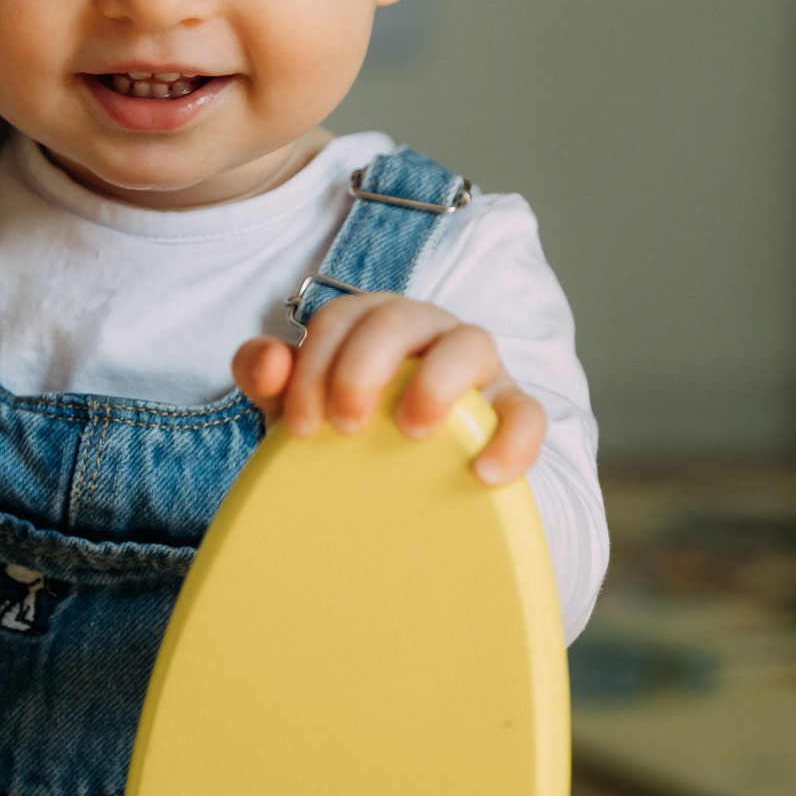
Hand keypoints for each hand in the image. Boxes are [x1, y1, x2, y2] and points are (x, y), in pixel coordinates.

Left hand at [232, 293, 545, 483]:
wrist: (396, 478)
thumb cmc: (347, 426)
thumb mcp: (301, 404)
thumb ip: (270, 379)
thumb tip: (268, 362)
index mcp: (369, 323)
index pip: (340, 320)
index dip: (315, 367)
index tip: (303, 427)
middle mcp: (425, 331)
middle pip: (400, 317)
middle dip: (365, 367)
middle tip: (348, 424)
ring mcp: (474, 367)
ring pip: (472, 342)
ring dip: (438, 381)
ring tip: (413, 430)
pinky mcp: (512, 408)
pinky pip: (527, 410)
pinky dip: (515, 437)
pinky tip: (486, 473)